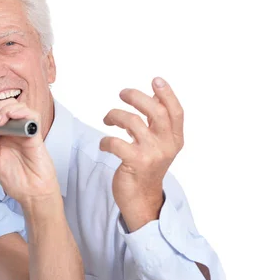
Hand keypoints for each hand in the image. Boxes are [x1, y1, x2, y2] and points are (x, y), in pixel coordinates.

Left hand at [0, 99, 59, 204]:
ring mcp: (25, 132)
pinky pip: (33, 116)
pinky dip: (22, 112)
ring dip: (6, 108)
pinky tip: (13, 115)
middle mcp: (14, 131)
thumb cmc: (15, 180)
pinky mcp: (36, 135)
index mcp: (2, 136)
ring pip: (19, 107)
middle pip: (7, 106)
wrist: (31, 193)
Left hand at [100, 77, 183, 231]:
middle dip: (136, 97)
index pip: (175, 111)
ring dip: (115, 115)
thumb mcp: (158, 145)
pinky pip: (116, 142)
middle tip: (122, 94)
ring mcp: (151, 154)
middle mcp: (166, 145)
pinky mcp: (134, 163)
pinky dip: (105, 141)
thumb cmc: (146, 168)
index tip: (155, 80)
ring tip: (108, 119)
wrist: (142, 199)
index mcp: (175, 139)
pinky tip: (104, 145)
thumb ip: (157, 123)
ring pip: (132, 122)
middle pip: (155, 111)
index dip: (167, 94)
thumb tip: (153, 95)